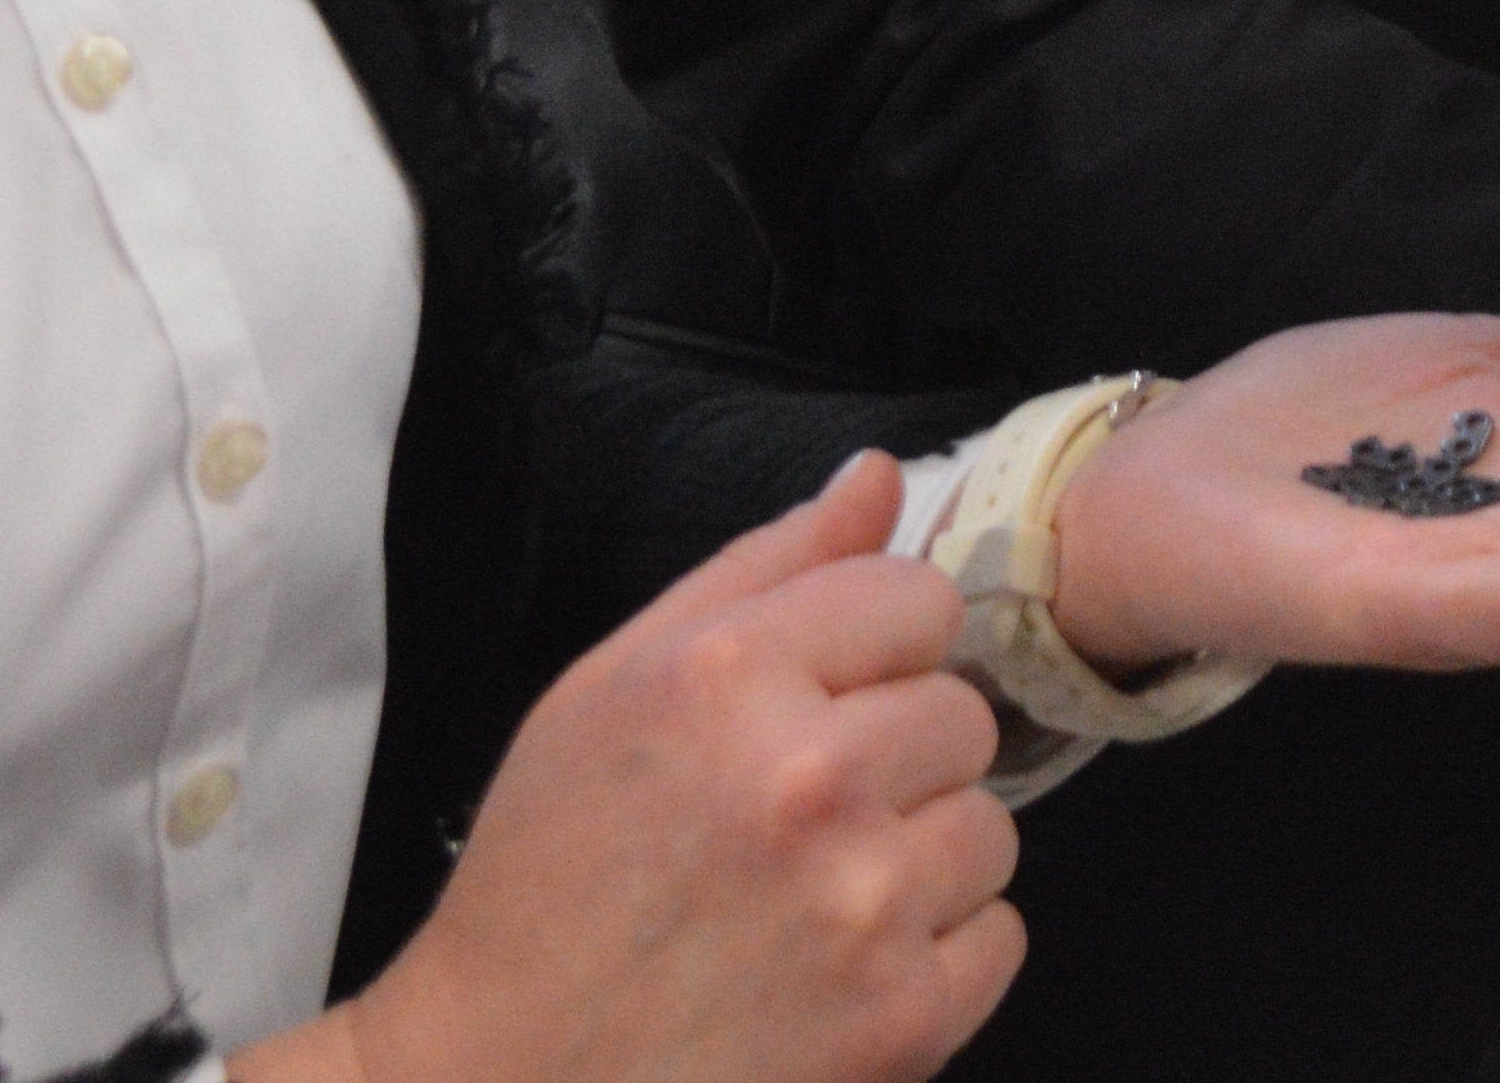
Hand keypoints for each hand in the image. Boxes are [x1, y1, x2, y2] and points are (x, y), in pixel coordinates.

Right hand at [242, 453, 1014, 1082]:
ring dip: (919, 862)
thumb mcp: (612, 689)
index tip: (815, 710)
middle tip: (796, 824)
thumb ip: (761, 570)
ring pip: (990, 828)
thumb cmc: (550, 880)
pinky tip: (837, 975)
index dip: (874, 657)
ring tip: (810, 904)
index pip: (919, 600)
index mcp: (724, 676)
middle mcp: (806, 778)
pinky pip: (999, 937)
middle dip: (897, 762)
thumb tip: (878, 476)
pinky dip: (936, 960)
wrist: (500, 1082)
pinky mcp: (904, 1015)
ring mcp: (862, 902)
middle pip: (964, 715)